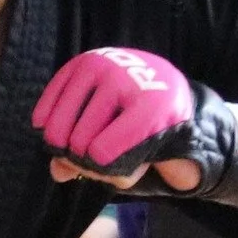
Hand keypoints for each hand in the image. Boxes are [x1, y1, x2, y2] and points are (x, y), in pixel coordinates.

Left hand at [36, 48, 237, 209]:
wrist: (191, 122)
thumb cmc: (133, 125)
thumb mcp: (95, 131)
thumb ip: (69, 150)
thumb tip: (58, 169)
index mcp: (84, 64)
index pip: (46, 121)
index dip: (59, 146)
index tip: (84, 144)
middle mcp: (104, 66)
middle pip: (67, 139)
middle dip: (86, 162)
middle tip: (113, 153)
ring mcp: (130, 84)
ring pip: (89, 153)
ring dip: (107, 170)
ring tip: (130, 153)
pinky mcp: (154, 110)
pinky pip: (113, 160)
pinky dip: (121, 173)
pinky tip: (139, 164)